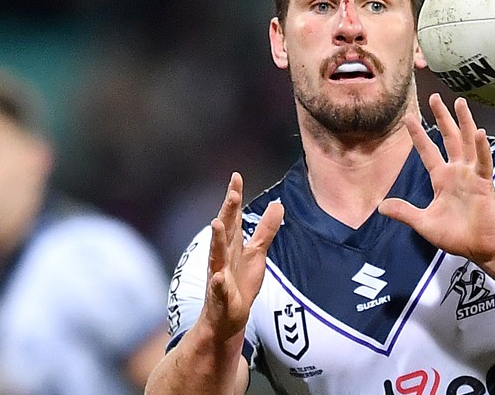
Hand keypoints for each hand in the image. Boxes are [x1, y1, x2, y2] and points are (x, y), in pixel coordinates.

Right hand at [199, 173, 283, 340]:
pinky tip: (218, 277)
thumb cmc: (240, 283)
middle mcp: (223, 256)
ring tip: (217, 223)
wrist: (227, 318)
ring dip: (217, 240)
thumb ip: (266, 230)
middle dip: (228, 211)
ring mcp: (219, 276)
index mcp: (232, 245)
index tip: (236, 177)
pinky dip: (218, 283)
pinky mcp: (221, 297)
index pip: (234, 217)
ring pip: (217, 255)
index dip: (234, 197)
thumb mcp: (257, 254)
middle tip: (232, 192)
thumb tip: (278, 204)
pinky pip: (219, 289)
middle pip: (226, 230)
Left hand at [379, 95, 494, 263]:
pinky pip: (483, 161)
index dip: (418, 135)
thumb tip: (381, 207)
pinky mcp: (484, 182)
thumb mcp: (423, 223)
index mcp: (441, 179)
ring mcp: (472, 175)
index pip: (427, 151)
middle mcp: (456, 172)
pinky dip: (482, 148)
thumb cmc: (455, 236)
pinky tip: (479, 132)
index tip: (409, 118)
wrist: (479, 248)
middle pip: (448, 138)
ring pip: (467, 142)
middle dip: (441, 118)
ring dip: (464, 122)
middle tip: (435, 97)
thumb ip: (405, 212)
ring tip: (460, 103)